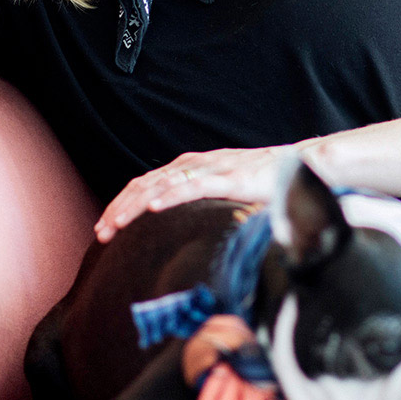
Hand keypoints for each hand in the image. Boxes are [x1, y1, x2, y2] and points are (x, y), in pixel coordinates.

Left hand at [95, 144, 308, 241]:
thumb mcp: (223, 194)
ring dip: (134, 205)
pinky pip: (193, 186)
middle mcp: (195, 164)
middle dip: (119, 208)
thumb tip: (182, 236)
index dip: (121, 204)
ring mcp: (212, 168)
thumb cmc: (263, 182)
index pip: (146, 184)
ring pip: (162, 185)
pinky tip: (153, 208)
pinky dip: (170, 195)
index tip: (104, 227)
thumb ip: (201, 206)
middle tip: (100, 232)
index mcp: (190, 167)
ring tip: (115, 224)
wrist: (301, 166)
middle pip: (145, 184)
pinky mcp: (230, 177)